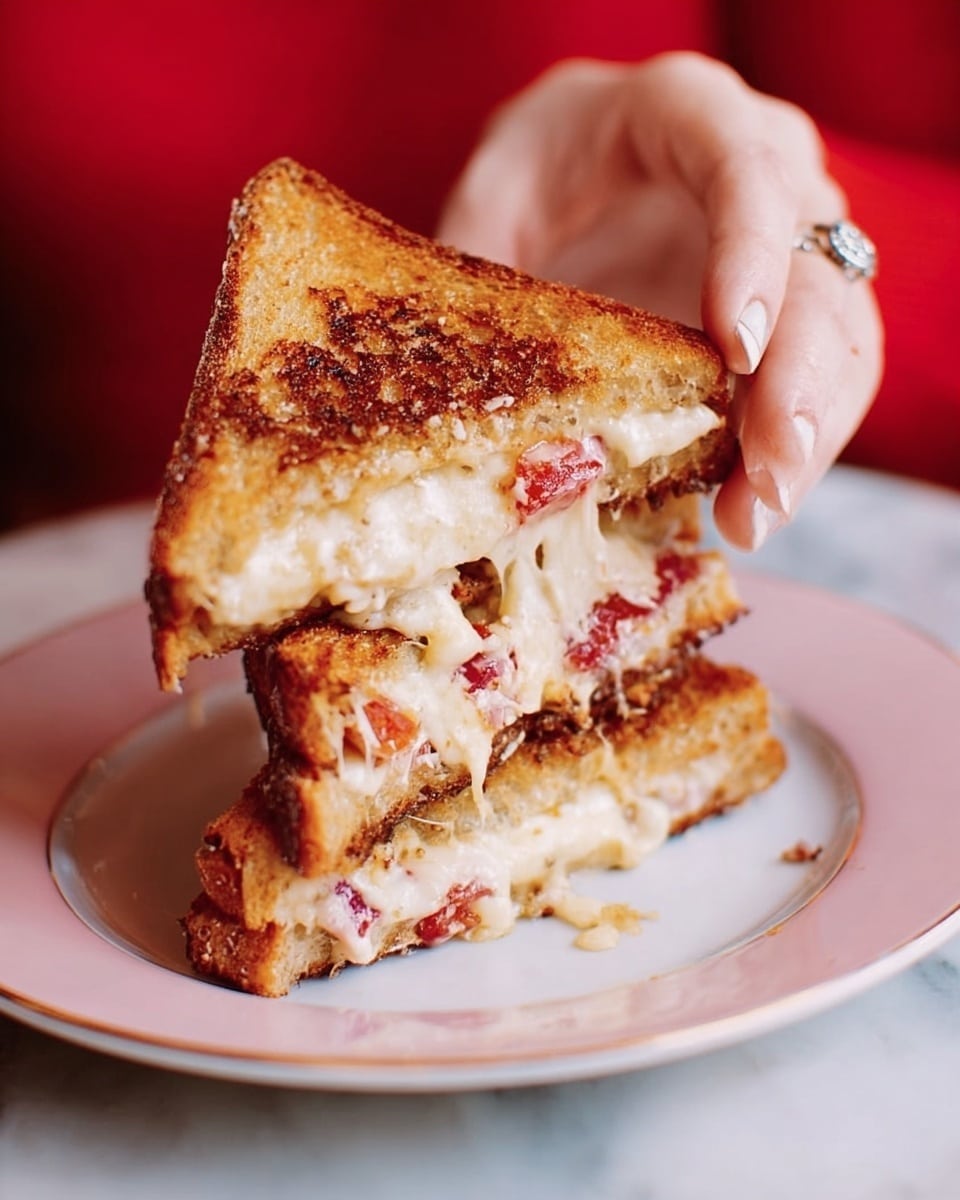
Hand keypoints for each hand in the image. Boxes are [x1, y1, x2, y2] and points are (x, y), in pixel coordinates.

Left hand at [437, 53, 883, 548]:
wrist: (567, 175)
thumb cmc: (529, 179)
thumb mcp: (487, 204)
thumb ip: (484, 272)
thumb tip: (466, 400)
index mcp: (684, 115)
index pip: (743, 170)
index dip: (750, 255)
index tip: (733, 347)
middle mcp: (764, 174)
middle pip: (816, 274)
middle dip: (799, 383)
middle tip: (765, 477)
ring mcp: (788, 248)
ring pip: (840, 339)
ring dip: (806, 435)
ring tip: (754, 516)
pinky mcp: (788, 319)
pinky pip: (819, 383)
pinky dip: (790, 450)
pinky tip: (746, 506)